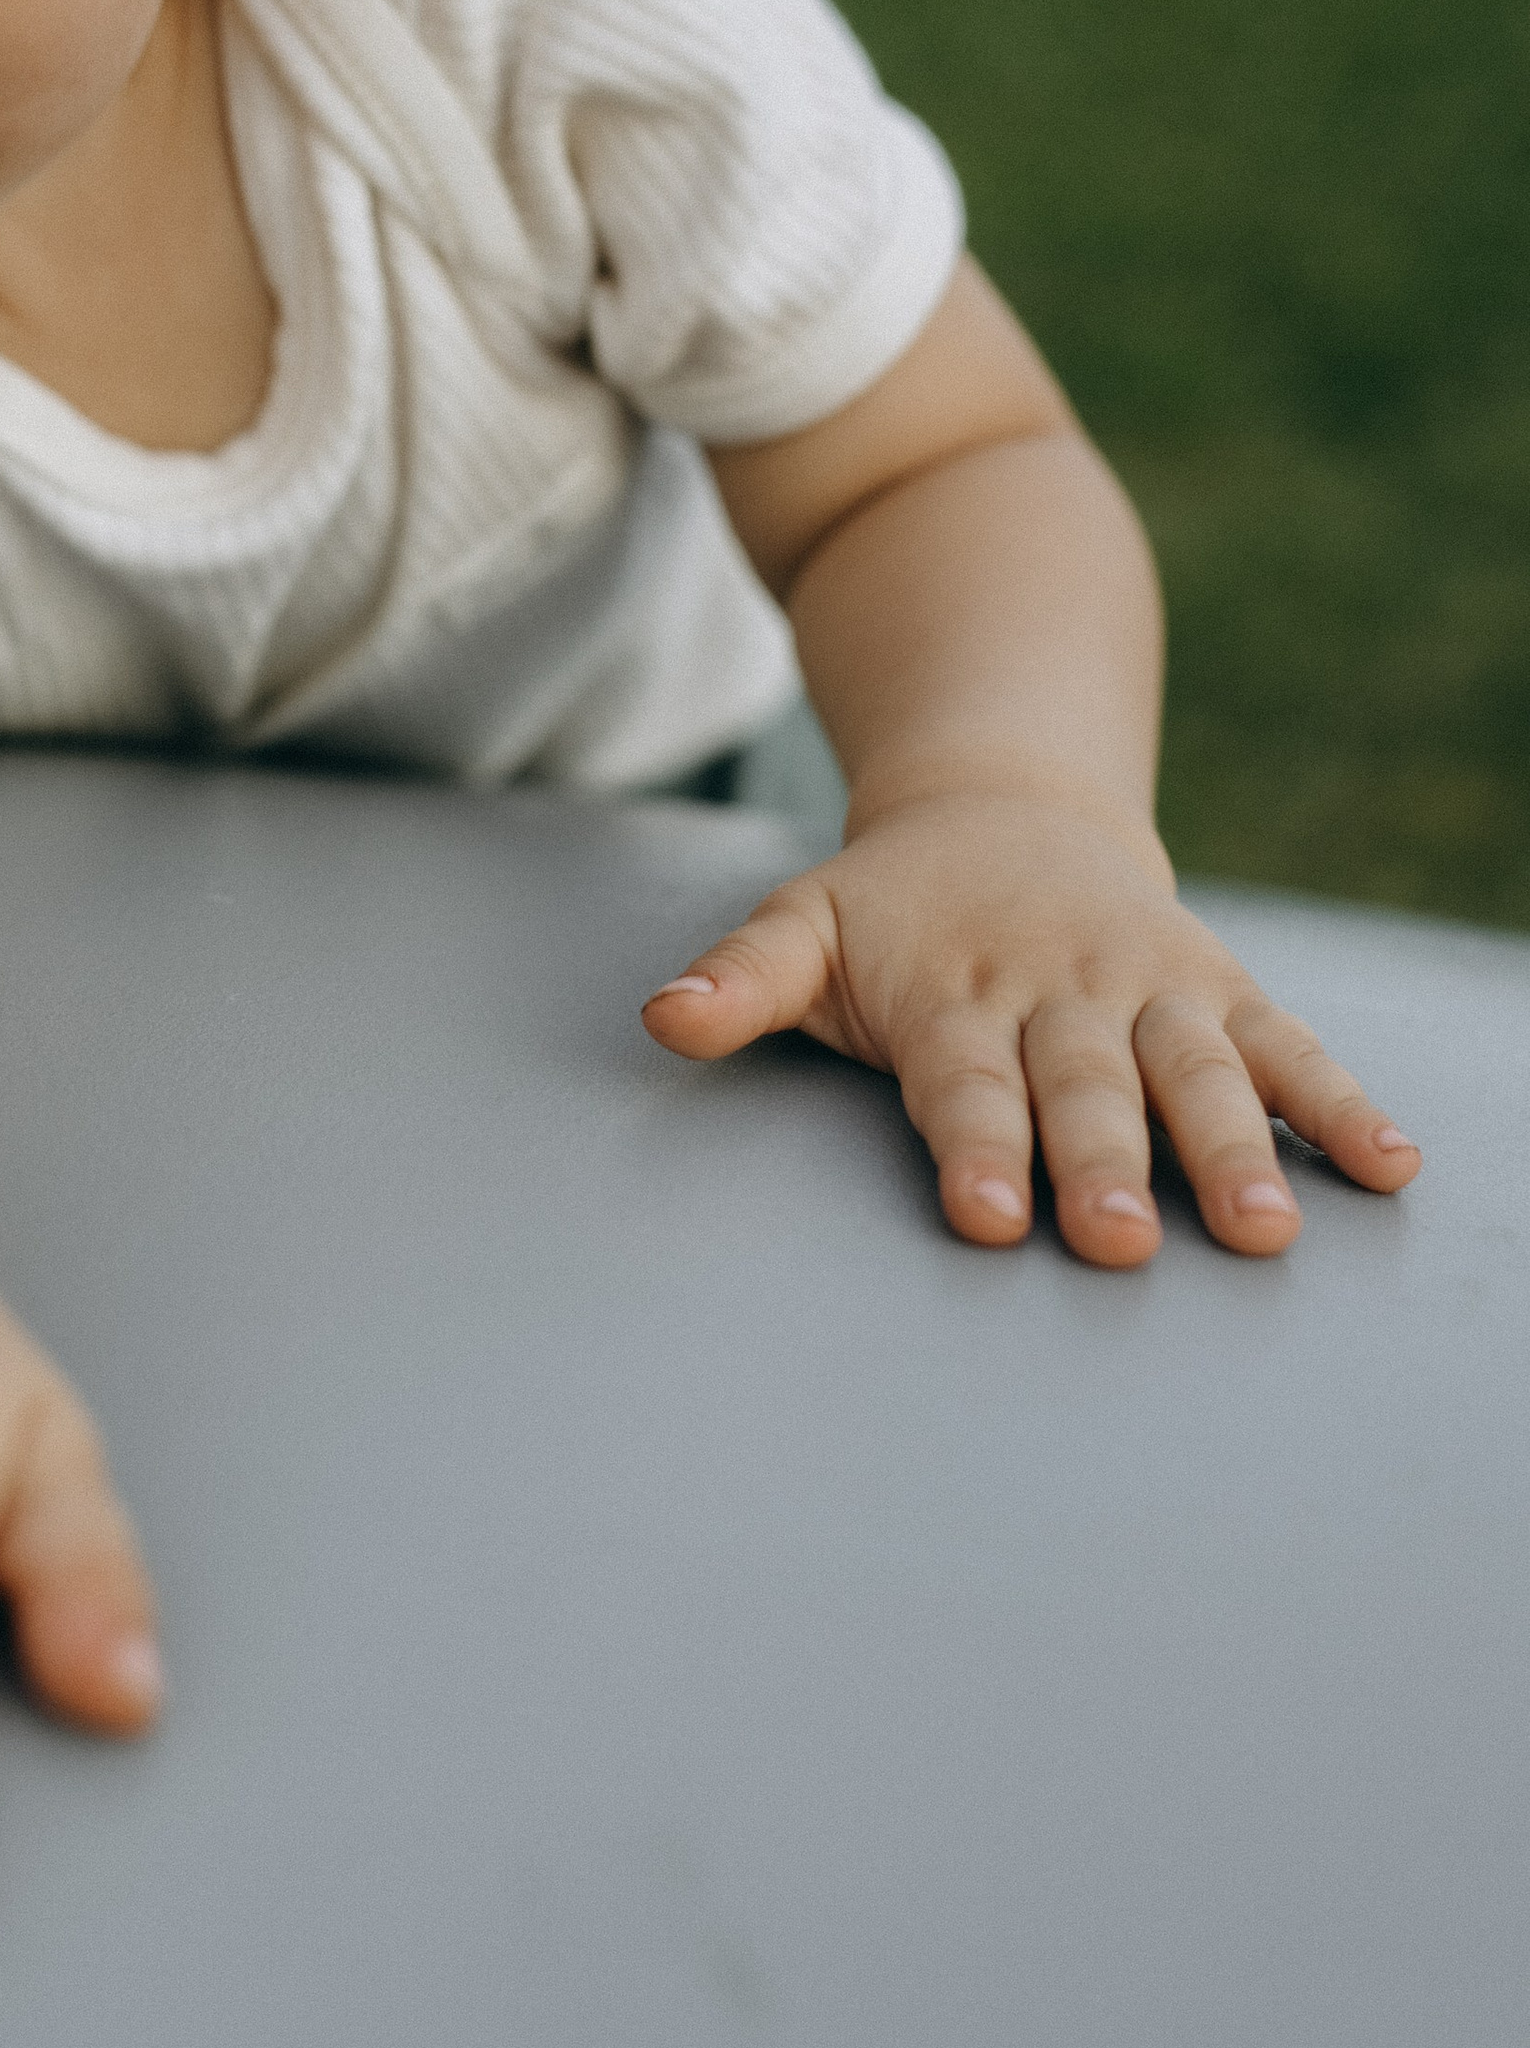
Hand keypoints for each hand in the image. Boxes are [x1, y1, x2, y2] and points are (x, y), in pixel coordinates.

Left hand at [641, 790, 1420, 1265]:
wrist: (1006, 804)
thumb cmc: (894, 906)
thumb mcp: (804, 926)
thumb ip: (740, 980)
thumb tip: (662, 1020)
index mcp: (954, 990)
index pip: (965, 1081)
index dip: (977, 1146)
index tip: (988, 1215)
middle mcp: (1058, 991)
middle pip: (1084, 1088)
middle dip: (1103, 1165)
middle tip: (1117, 1244)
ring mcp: (1146, 987)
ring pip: (1194, 1070)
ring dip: (1233, 1149)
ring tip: (1260, 1232)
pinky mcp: (1216, 985)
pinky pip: (1283, 1043)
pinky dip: (1336, 1102)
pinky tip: (1384, 1166)